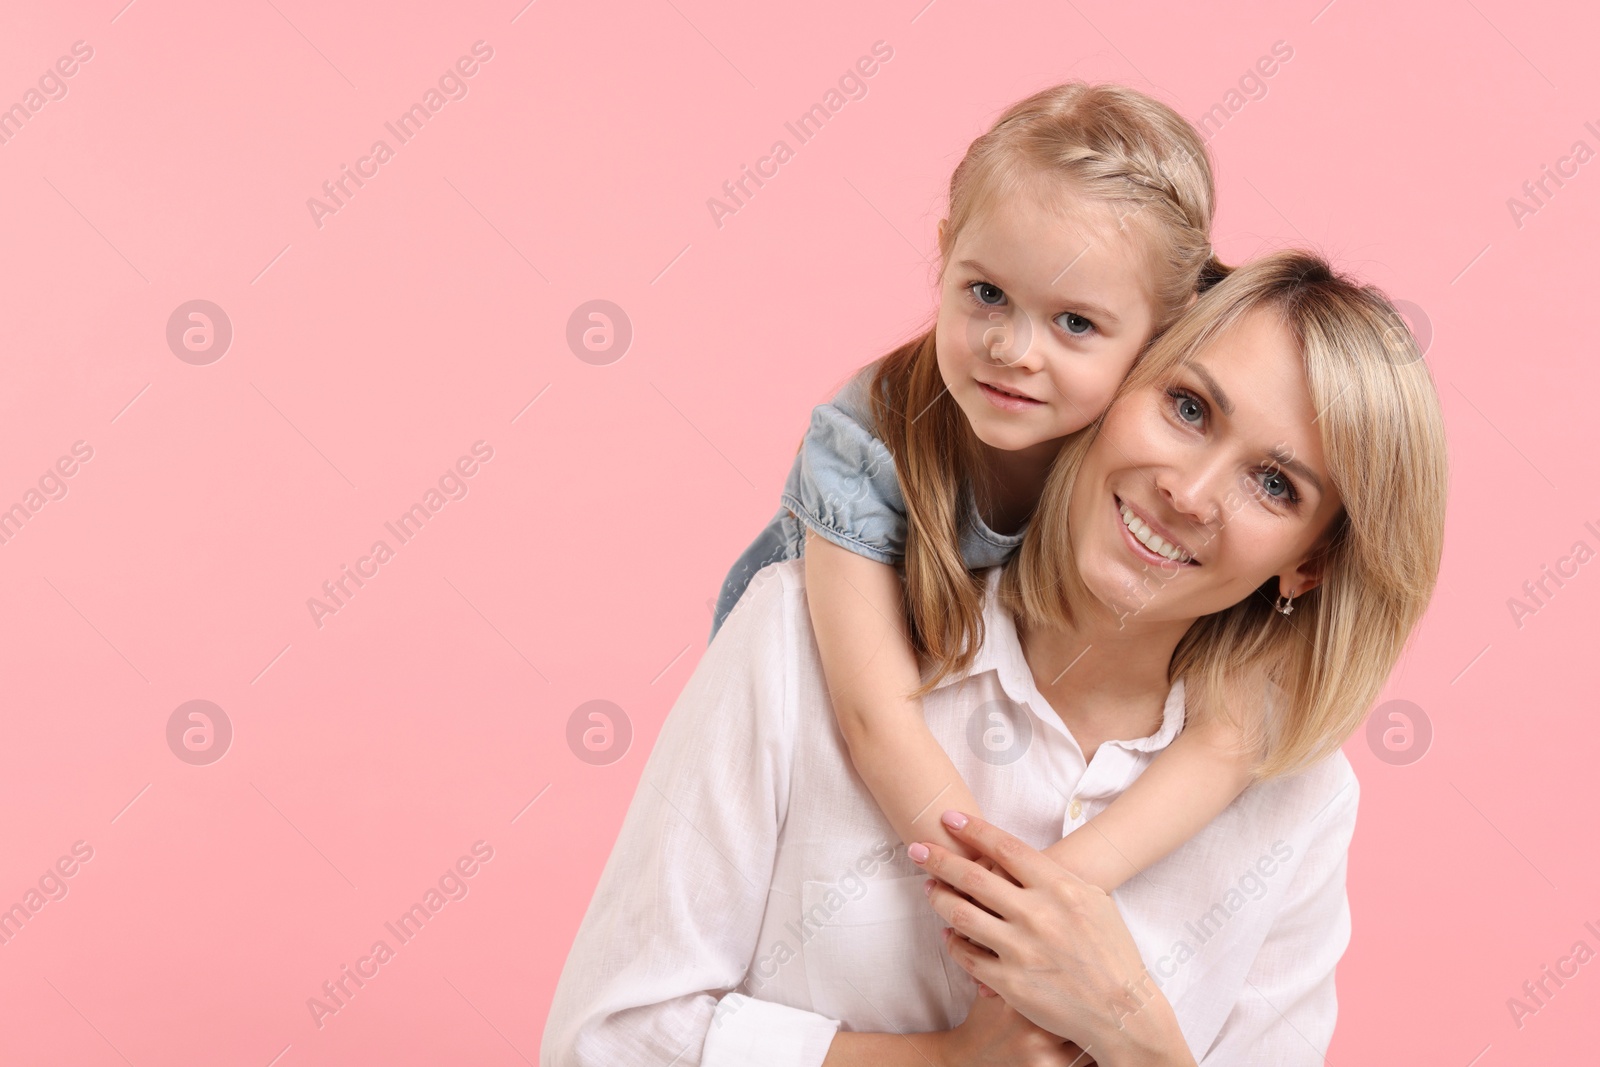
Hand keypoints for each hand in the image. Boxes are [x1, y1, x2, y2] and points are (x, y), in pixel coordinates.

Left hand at [913, 811, 1193, 1065]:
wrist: (1121, 1009)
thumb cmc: (1112, 952)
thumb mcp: (1094, 901)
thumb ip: (1057, 878)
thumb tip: (1022, 857)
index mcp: (1060, 888)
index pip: (1006, 848)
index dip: (972, 830)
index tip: (947, 818)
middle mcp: (1037, 914)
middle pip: (973, 876)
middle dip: (939, 859)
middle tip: (916, 848)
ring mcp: (1021, 949)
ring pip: (962, 915)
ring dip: (940, 899)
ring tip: (929, 889)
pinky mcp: (1009, 982)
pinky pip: (968, 956)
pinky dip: (953, 943)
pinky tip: (948, 934)